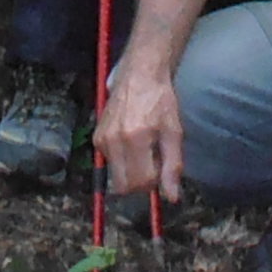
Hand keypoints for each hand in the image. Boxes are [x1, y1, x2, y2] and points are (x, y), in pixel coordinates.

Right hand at [97, 54, 187, 205]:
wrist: (140, 74)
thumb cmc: (160, 101)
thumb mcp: (174, 132)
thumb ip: (173, 166)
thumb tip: (172, 198)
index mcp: (136, 139)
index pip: (141, 182)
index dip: (155, 183)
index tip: (162, 168)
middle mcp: (114, 141)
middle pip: (123, 186)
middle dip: (141, 183)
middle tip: (153, 162)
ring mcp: (102, 139)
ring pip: (115, 176)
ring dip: (131, 171)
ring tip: (143, 149)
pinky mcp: (97, 136)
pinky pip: (109, 162)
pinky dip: (122, 160)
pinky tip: (132, 141)